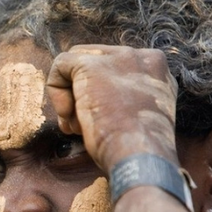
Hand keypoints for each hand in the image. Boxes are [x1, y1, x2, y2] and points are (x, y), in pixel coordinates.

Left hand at [46, 45, 178, 170]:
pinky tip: (67, 115)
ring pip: (76, 65)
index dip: (98, 94)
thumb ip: (123, 99)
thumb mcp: (138, 117)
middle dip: (81, 95)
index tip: (97, 121)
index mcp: (156, 71)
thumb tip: (92, 99)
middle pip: (95, 65)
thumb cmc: (136, 148)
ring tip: (77, 127)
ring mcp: (117, 57)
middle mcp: (141, 57)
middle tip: (80, 125)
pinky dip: (56, 91)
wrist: (138, 154)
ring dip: (70, 98)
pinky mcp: (92, 64)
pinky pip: (61, 65)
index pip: (115, 70)